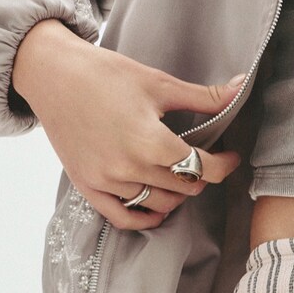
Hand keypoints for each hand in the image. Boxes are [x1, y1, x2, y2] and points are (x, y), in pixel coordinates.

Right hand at [11, 18, 245, 230]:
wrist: (52, 75)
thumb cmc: (105, 74)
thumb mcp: (158, 82)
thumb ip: (202, 97)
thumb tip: (242, 87)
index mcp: (150, 142)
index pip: (203, 168)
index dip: (225, 165)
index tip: (231, 156)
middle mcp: (129, 168)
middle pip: (185, 188)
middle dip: (201, 175)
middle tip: (202, 159)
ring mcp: (107, 182)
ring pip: (161, 203)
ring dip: (177, 193)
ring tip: (179, 174)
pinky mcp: (89, 187)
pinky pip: (125, 218)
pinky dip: (146, 217)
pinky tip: (158, 205)